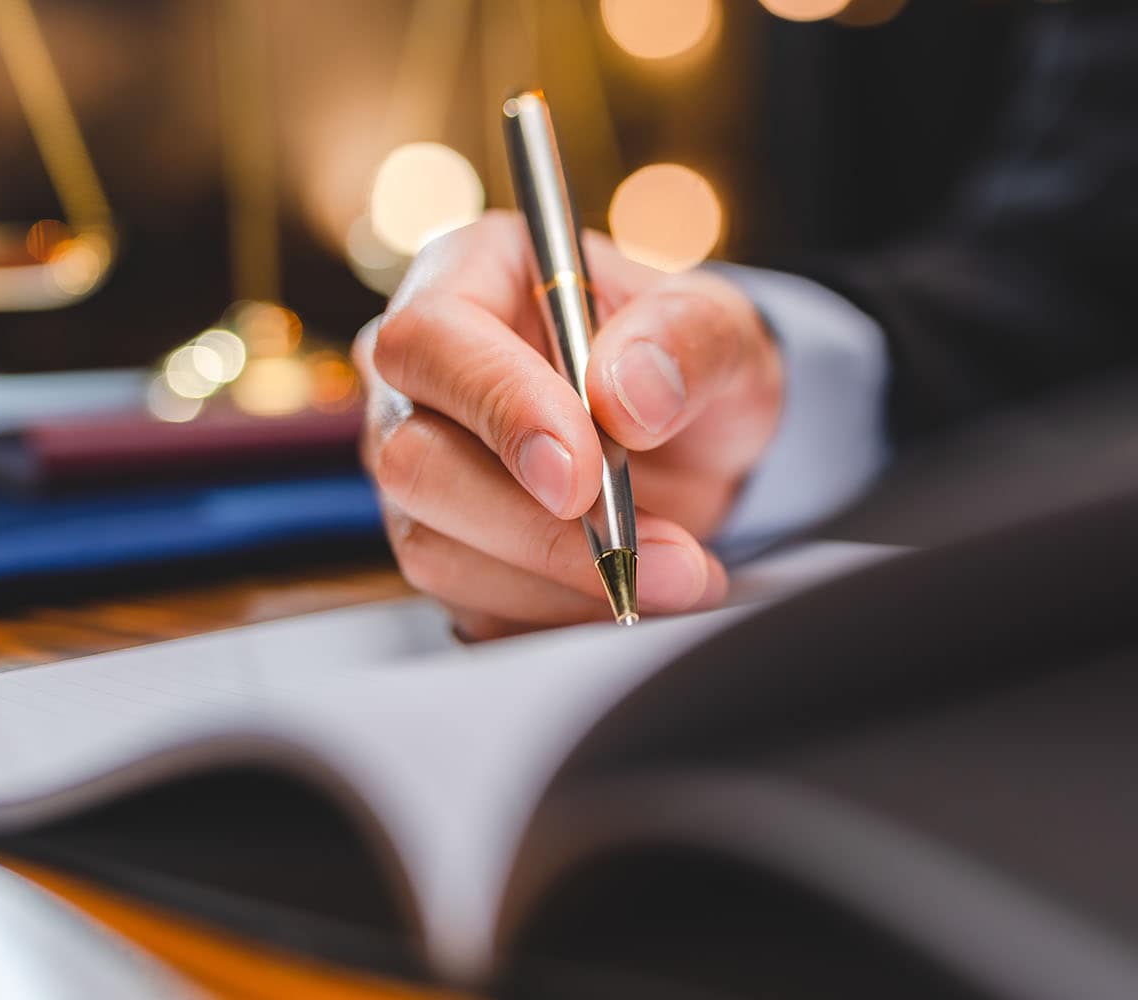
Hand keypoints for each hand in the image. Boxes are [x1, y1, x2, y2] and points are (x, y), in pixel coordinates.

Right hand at [355, 211, 782, 637]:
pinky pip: (473, 607)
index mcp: (467, 279)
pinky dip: (561, 615)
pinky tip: (633, 593)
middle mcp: (419, 379)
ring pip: (437, 548)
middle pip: (415, 462)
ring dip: (564, 582)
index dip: (499, 409)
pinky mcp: (446, 551)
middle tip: (658, 553)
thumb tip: (626, 396)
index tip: (582, 475)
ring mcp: (420, 470)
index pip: (431, 341)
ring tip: (682, 575)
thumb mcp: (722, 327)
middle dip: (540, 526)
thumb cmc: (691, 361)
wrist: (702, 442)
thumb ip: (685, 339)